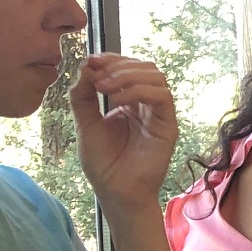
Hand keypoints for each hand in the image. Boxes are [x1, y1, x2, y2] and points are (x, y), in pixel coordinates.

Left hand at [71, 55, 178, 212]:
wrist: (115, 191)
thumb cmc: (103, 163)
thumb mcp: (85, 123)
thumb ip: (83, 96)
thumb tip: (86, 67)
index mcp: (130, 101)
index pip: (129, 68)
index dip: (112, 59)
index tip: (90, 61)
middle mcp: (147, 104)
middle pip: (146, 67)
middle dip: (119, 65)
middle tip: (96, 76)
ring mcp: (159, 114)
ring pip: (156, 77)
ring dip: (128, 76)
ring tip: (103, 88)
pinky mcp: (168, 125)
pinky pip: (162, 96)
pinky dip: (138, 91)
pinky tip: (116, 101)